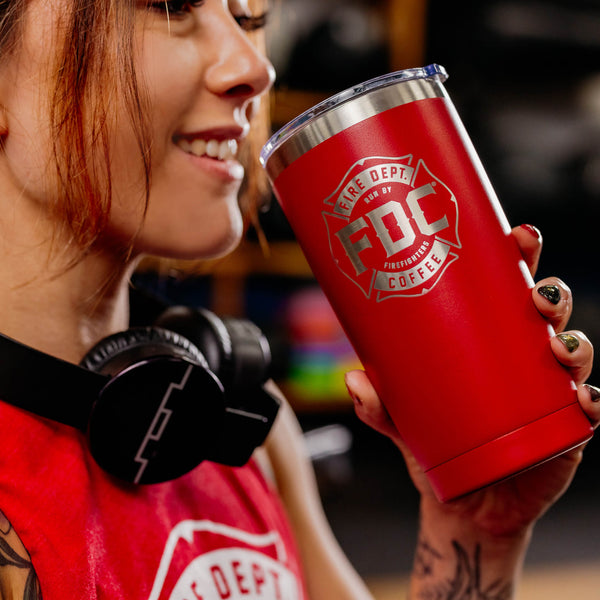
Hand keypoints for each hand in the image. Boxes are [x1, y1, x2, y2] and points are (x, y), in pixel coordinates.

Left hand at [345, 224, 599, 536]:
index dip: (522, 255)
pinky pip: (589, 409)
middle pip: (548, 311)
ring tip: (554, 344)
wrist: (464, 501)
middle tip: (536, 293)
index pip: (510, 287)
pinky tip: (582, 397)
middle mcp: (523, 356)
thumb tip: (354, 381)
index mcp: (489, 338)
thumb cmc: (436, 443)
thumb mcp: (400, 418)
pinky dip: (592, 399)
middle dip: (551, 292)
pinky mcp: (565, 429)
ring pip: (574, 352)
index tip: (517, 235)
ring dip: (573, 341)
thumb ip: (377, 404)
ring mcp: (548, 391)